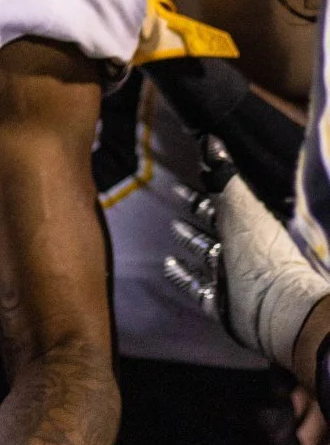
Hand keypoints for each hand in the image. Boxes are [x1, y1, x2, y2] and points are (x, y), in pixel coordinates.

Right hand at [167, 139, 329, 366]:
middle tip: (173, 202)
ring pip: (206, 254)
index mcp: (248, 225)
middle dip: (196, 214)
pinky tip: (168, 265)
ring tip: (173, 230)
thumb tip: (210, 140)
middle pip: (213, 227)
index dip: (201, 194)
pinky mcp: (219, 301)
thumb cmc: (259, 251)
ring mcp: (229, 276)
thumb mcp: (241, 207)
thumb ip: (224, 177)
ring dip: (190, 242)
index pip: (220, 203)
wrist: (275, 303)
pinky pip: (196, 285)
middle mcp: (240, 249)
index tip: (179, 184)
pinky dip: (183, 275)